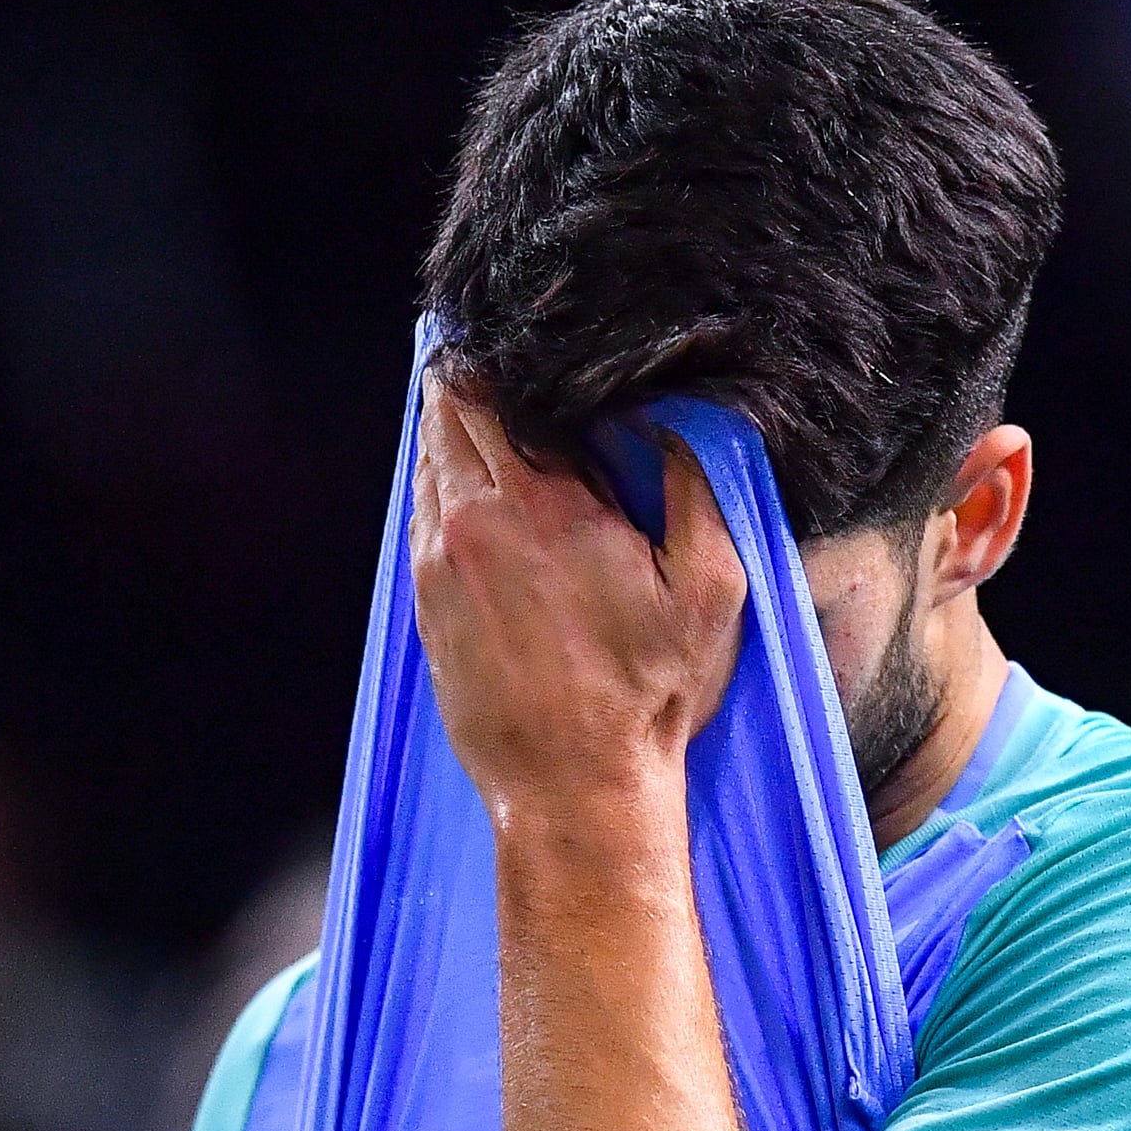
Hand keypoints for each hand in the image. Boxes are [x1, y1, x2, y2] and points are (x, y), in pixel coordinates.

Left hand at [406, 370, 745, 836]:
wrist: (574, 789)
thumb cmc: (648, 696)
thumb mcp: (709, 589)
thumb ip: (697, 487)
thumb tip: (675, 415)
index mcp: (544, 504)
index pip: (494, 393)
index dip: (500, 358)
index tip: (518, 340)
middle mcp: (476, 522)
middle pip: (450, 415)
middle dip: (470, 382)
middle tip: (497, 361)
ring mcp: (440, 563)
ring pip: (430, 463)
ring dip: (452, 433)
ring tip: (483, 411)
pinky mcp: (425, 603)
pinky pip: (421, 515)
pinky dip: (441, 486)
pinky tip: (469, 484)